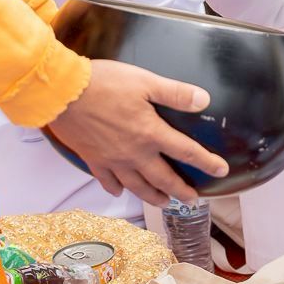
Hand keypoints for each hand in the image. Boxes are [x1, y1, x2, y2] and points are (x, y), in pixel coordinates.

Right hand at [45, 59, 230, 206]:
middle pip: (163, 178)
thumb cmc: (103, 83)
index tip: (221, 170)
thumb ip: (174, 93)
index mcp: (150, 133)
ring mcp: (112, 160)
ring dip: (153, 196)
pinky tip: (120, 192)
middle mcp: (134, 153)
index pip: (186, 152)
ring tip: (164, 203)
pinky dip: (116, 189)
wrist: (63, 93)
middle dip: (181, 190)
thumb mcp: (144, 81)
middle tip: (193, 200)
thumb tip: (203, 100)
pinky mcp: (92, 160)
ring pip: (137, 186)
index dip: (206, 162)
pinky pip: (107, 181)